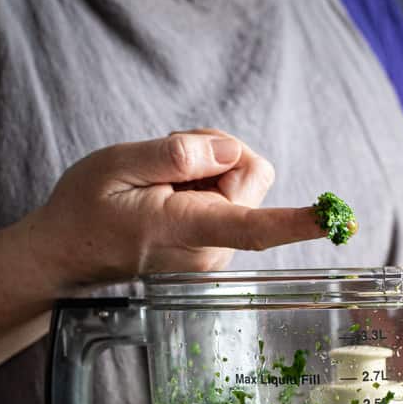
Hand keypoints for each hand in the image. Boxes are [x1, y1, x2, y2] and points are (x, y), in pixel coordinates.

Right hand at [23, 129, 323, 287]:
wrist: (68, 254)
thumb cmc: (86, 210)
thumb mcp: (117, 166)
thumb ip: (177, 156)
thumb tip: (231, 149)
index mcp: (190, 232)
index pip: (254, 227)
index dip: (297, 221)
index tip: (334, 218)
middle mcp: (213, 251)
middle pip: (252, 175)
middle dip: (220, 152)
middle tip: (171, 161)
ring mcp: (216, 252)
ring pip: (243, 183)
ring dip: (210, 167)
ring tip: (164, 181)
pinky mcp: (216, 247)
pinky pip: (231, 197)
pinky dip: (206, 183)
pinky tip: (171, 193)